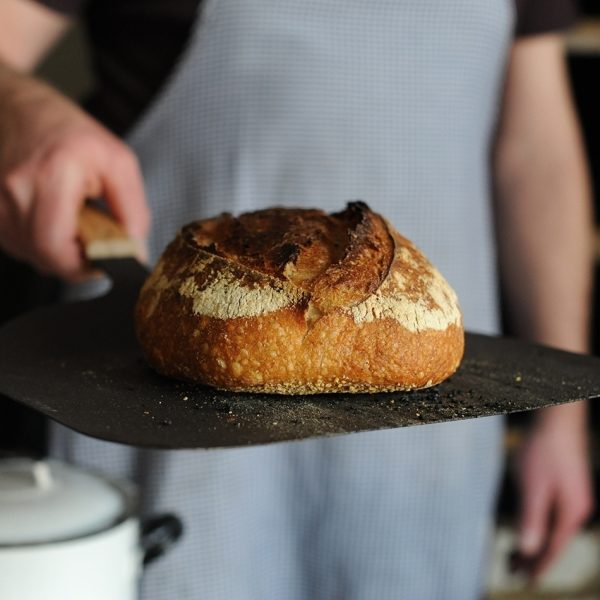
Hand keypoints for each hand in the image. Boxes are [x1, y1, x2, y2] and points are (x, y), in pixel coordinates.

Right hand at [0, 67, 148, 279]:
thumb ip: (133, 210)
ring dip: (55, 250)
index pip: (55, 248)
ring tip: (70, 221)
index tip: (102, 261)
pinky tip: (50, 219)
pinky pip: (15, 243)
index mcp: (51, 176)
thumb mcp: (118, 162)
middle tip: (91, 241)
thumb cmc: (69, 132)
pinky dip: (37, 241)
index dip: (81, 267)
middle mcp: (15, 190)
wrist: (18, 107)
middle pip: (42, 256)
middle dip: (73, 260)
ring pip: (28, 253)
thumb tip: (135, 250)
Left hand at [515, 403, 593, 580]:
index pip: (551, 548)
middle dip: (533, 558)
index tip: (522, 582)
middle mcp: (577, 509)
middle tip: (510, 571)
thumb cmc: (544, 449)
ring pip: (552, 528)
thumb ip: (531, 518)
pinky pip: (553, 515)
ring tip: (514, 554)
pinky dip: (538, 525)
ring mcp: (575, 498)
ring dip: (534, 542)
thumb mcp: (533, 486)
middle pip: (553, 541)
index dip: (537, 567)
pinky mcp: (568, 487)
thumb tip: (529, 551)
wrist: (558, 418)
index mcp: (571, 513)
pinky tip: (527, 526)